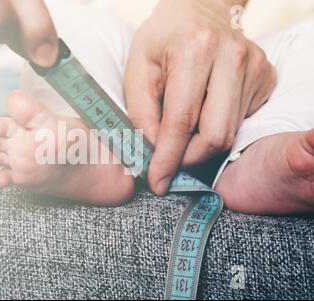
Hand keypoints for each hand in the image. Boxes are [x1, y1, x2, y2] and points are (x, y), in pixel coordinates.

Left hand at [124, 0, 276, 194]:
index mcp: (195, 48)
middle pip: (215, 136)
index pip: (182, 121)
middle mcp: (232, 56)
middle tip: (169, 161)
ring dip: (200, 144)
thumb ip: (140, 112)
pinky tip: (204, 110)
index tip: (157, 182)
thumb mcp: (137, 69)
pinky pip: (240, 122)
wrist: (198, 10)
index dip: (168, 159)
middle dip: (188, 159)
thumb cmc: (162, 40)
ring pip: (229, 133)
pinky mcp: (265, 77)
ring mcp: (254, 67)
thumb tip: (151, 152)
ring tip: (182, 129)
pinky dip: (216, 127)